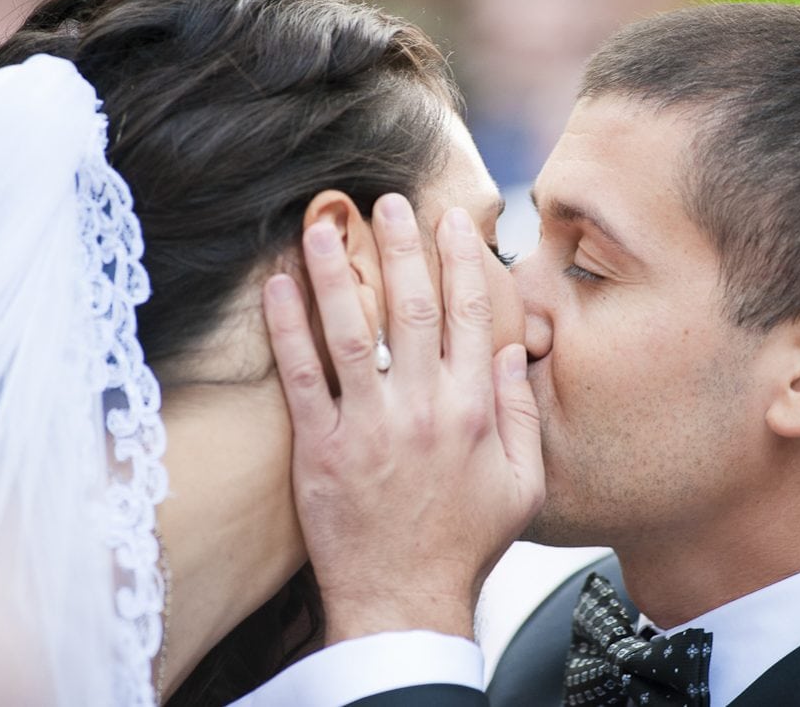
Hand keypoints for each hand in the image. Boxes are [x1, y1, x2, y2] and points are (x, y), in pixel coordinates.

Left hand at [262, 193, 543, 643]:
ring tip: (322, 223)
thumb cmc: (464, 543)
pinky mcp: (322, 448)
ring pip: (351, 331)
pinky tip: (279, 286)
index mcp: (472, 409)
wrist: (404, 599)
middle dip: (400, 247)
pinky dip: (288, 329)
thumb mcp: (521, 485)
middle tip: (386, 202)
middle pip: (410, 308)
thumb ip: (520, 416)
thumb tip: (506, 355)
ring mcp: (369, 425)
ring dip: (336, 270)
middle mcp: (422, 407)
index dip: (461, 261)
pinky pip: (302, 378)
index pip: (469, 315)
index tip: (451, 221)